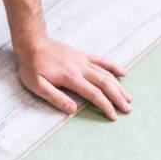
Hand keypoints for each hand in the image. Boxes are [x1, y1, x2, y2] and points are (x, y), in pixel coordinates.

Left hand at [15, 37, 131, 120]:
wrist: (32, 44)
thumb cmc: (32, 67)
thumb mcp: (37, 86)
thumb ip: (55, 98)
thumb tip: (73, 110)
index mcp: (71, 77)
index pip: (94, 94)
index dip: (105, 105)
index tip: (113, 116)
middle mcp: (81, 68)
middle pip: (105, 84)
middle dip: (118, 97)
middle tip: (127, 109)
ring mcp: (83, 61)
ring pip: (106, 73)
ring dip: (119, 86)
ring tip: (128, 97)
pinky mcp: (82, 56)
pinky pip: (102, 61)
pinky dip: (114, 67)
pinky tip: (123, 73)